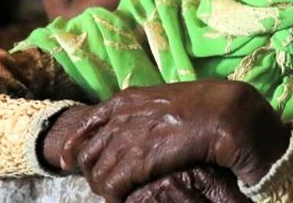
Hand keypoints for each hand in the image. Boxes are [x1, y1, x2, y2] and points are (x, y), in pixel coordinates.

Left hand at [42, 81, 289, 202]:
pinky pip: (112, 186)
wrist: (225, 114)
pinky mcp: (139, 160)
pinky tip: (124, 199)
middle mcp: (122, 117)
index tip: (67, 159)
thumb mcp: (167, 100)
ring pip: (97, 172)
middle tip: (103, 184)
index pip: (87, 122)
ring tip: (117, 194)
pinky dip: (115, 196)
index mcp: (127, 99)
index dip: (73, 144)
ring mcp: (128, 137)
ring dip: (105, 187)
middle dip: (90, 170)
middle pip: (87, 151)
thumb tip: (141, 121)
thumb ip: (147, 109)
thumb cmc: (206, 108)